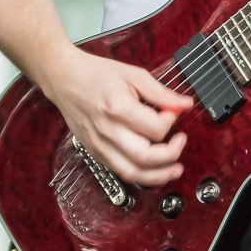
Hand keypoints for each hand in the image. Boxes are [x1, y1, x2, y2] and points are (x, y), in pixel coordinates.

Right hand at [50, 49, 191, 187]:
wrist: (64, 79)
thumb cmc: (96, 75)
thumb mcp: (133, 75)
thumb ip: (161, 93)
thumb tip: (185, 104)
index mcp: (118, 108)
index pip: (156, 128)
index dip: (171, 121)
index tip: (173, 112)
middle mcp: (107, 130)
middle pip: (146, 156)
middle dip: (171, 153)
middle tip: (181, 141)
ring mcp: (99, 145)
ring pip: (133, 172)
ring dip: (159, 175)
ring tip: (175, 169)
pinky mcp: (95, 152)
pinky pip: (120, 172)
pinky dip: (141, 175)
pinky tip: (154, 170)